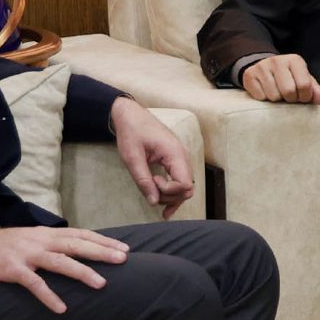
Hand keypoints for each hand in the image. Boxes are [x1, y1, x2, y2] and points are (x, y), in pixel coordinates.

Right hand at [0, 225, 129, 313]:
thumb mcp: (25, 240)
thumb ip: (47, 244)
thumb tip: (70, 251)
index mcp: (43, 233)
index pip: (79, 234)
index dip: (102, 240)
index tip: (122, 247)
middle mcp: (37, 240)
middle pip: (75, 244)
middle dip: (101, 252)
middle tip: (123, 259)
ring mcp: (24, 254)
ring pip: (59, 262)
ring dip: (82, 272)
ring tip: (102, 284)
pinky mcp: (10, 269)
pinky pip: (34, 284)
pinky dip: (48, 296)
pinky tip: (62, 308)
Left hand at [109, 96, 194, 216]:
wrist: (131, 115)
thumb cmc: (131, 132)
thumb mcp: (132, 158)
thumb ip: (143, 181)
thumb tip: (154, 202)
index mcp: (175, 153)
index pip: (185, 184)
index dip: (168, 191)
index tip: (152, 181)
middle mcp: (183, 156)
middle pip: (188, 188)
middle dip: (169, 196)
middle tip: (149, 189)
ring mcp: (181, 158)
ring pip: (185, 187)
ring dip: (170, 196)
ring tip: (151, 193)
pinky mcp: (176, 159)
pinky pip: (181, 180)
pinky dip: (173, 193)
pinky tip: (164, 205)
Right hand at [240, 53, 319, 105]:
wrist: (263, 67)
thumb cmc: (288, 77)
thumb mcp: (303, 80)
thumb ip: (315, 91)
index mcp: (295, 60)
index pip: (304, 85)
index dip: (305, 97)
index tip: (302, 97)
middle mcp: (278, 61)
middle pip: (289, 91)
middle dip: (290, 99)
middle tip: (288, 97)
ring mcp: (262, 67)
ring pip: (274, 96)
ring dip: (277, 100)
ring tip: (277, 93)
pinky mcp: (249, 76)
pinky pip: (260, 97)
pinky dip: (264, 99)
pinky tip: (266, 92)